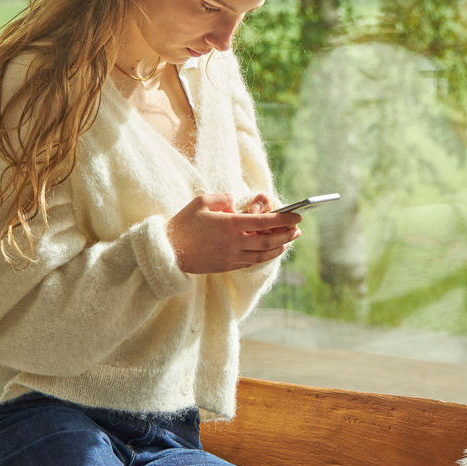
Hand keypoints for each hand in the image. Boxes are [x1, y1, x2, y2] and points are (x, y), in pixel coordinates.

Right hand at [167, 193, 301, 273]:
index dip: (284, 219)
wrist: (168, 252)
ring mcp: (231, 257)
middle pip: (269, 241)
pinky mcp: (227, 266)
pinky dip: (264, 257)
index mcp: (230, 225)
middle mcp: (235, 243)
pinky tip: (269, 252)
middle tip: (298, 230)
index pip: (265, 222)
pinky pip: (251, 262)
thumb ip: (222, 198)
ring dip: (279, 248)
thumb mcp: (201, 202)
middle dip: (287, 235)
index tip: (297, 216)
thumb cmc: (183, 224)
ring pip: (263, 254)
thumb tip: (235, 202)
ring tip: (289, 242)